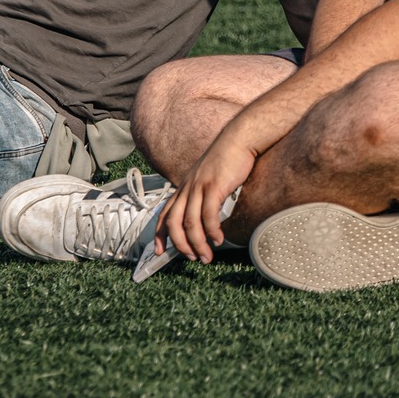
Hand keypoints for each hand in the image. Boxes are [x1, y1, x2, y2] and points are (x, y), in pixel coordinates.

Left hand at [160, 134, 258, 263]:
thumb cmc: (226, 160)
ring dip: (198, 244)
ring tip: (206, 257)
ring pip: (190, 223)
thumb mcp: (207, 178)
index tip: (160, 252)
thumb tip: (205, 218)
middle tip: (191, 258)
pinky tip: (218, 239)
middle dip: (180, 245)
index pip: (164, 214)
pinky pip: (208, 215)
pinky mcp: (214, 186)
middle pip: (173, 222)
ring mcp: (199, 187)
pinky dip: (212, 231)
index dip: (160, 234)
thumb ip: (202, 196)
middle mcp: (187, 188)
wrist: (238, 139)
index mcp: (184, 187)